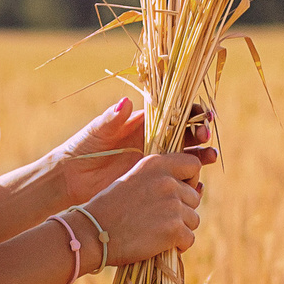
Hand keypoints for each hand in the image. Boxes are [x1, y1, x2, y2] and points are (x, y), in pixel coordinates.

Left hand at [59, 100, 218, 204]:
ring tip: (211, 156)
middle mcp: (154, 140)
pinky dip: (191, 181)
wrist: (72, 177)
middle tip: (205, 138)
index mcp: (145, 123)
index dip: (192, 113)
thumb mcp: (97, 131)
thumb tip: (126, 101)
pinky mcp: (152, 181)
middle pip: (186, 134)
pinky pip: (178, 180)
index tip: (202, 117)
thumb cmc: (83, 147)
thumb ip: (112, 118)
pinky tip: (199, 183)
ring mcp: (155, 162)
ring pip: (186, 157)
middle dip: (200, 133)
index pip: (175, 113)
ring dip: (202, 155)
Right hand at [76, 151, 206, 267]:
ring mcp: (172, 205)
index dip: (189, 179)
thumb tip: (200, 188)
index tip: (175, 191)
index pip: (193, 164)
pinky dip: (178, 245)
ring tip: (156, 233)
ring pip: (193, 219)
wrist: (92, 233)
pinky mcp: (174, 229)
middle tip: (157, 219)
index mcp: (156, 163)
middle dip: (181, 210)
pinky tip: (159, 245)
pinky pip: (189, 238)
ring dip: (179, 228)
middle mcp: (167, 181)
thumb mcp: (134, 181)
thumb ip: (162, 180)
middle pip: (194, 196)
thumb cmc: (109, 209)